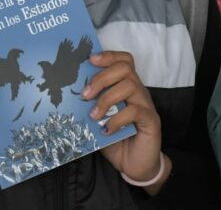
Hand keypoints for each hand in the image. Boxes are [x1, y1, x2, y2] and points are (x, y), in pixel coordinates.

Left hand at [84, 51, 168, 193]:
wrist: (135, 165)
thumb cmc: (116, 140)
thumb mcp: (99, 120)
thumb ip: (91, 107)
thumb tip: (69, 97)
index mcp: (126, 87)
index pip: (124, 60)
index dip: (109, 56)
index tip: (90, 60)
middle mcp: (138, 91)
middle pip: (125, 68)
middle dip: (102, 78)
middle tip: (85, 95)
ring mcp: (145, 104)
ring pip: (130, 85)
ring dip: (107, 99)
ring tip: (94, 116)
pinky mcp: (150, 120)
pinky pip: (134, 111)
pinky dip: (117, 119)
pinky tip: (106, 130)